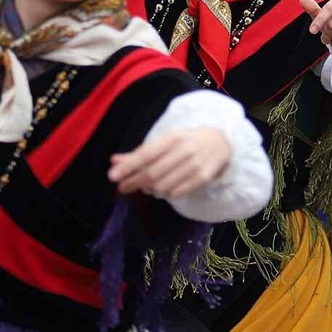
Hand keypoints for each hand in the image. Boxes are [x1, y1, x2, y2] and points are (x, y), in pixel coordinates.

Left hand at [109, 127, 230, 197]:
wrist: (219, 143)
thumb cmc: (185, 142)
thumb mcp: (163, 142)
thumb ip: (138, 153)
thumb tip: (114, 161)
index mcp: (172, 138)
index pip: (146, 154)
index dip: (128, 166)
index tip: (112, 176)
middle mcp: (184, 150)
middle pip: (152, 172)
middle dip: (134, 182)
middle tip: (123, 187)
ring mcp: (194, 165)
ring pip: (163, 185)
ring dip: (149, 189)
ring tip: (146, 187)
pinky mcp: (202, 178)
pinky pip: (176, 192)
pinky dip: (164, 193)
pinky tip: (162, 189)